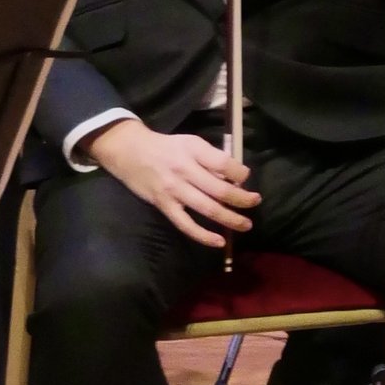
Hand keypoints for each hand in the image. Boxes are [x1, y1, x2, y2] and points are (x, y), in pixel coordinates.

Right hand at [83, 120, 257, 251]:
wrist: (129, 151)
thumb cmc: (165, 147)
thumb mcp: (190, 142)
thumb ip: (211, 157)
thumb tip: (234, 177)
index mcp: (193, 151)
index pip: (224, 164)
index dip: (240, 173)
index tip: (245, 178)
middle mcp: (184, 171)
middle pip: (220, 190)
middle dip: (242, 199)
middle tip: (255, 202)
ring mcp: (174, 191)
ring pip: (208, 209)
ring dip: (230, 219)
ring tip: (246, 224)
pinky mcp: (164, 206)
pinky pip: (186, 224)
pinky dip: (203, 235)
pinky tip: (219, 242)